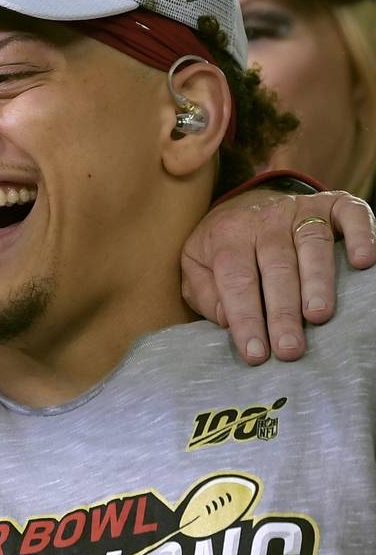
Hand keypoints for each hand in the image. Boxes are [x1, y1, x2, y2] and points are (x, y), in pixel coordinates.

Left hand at [182, 189, 375, 363]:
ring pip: (312, 244)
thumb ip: (204, 294)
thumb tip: (228, 321)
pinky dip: (361, 235)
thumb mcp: (195, 265)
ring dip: (317, 281)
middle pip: (276, 266)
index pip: (236, 280)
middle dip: (283, 311)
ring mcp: (298, 210)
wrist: (245, 202)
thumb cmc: (221, 246)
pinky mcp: (330, 204)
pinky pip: (349, 214)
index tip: (256, 353)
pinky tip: (363, 262)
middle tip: (289, 348)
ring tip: (319, 316)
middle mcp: (264, 221)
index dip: (245, 317)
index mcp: (227, 236)